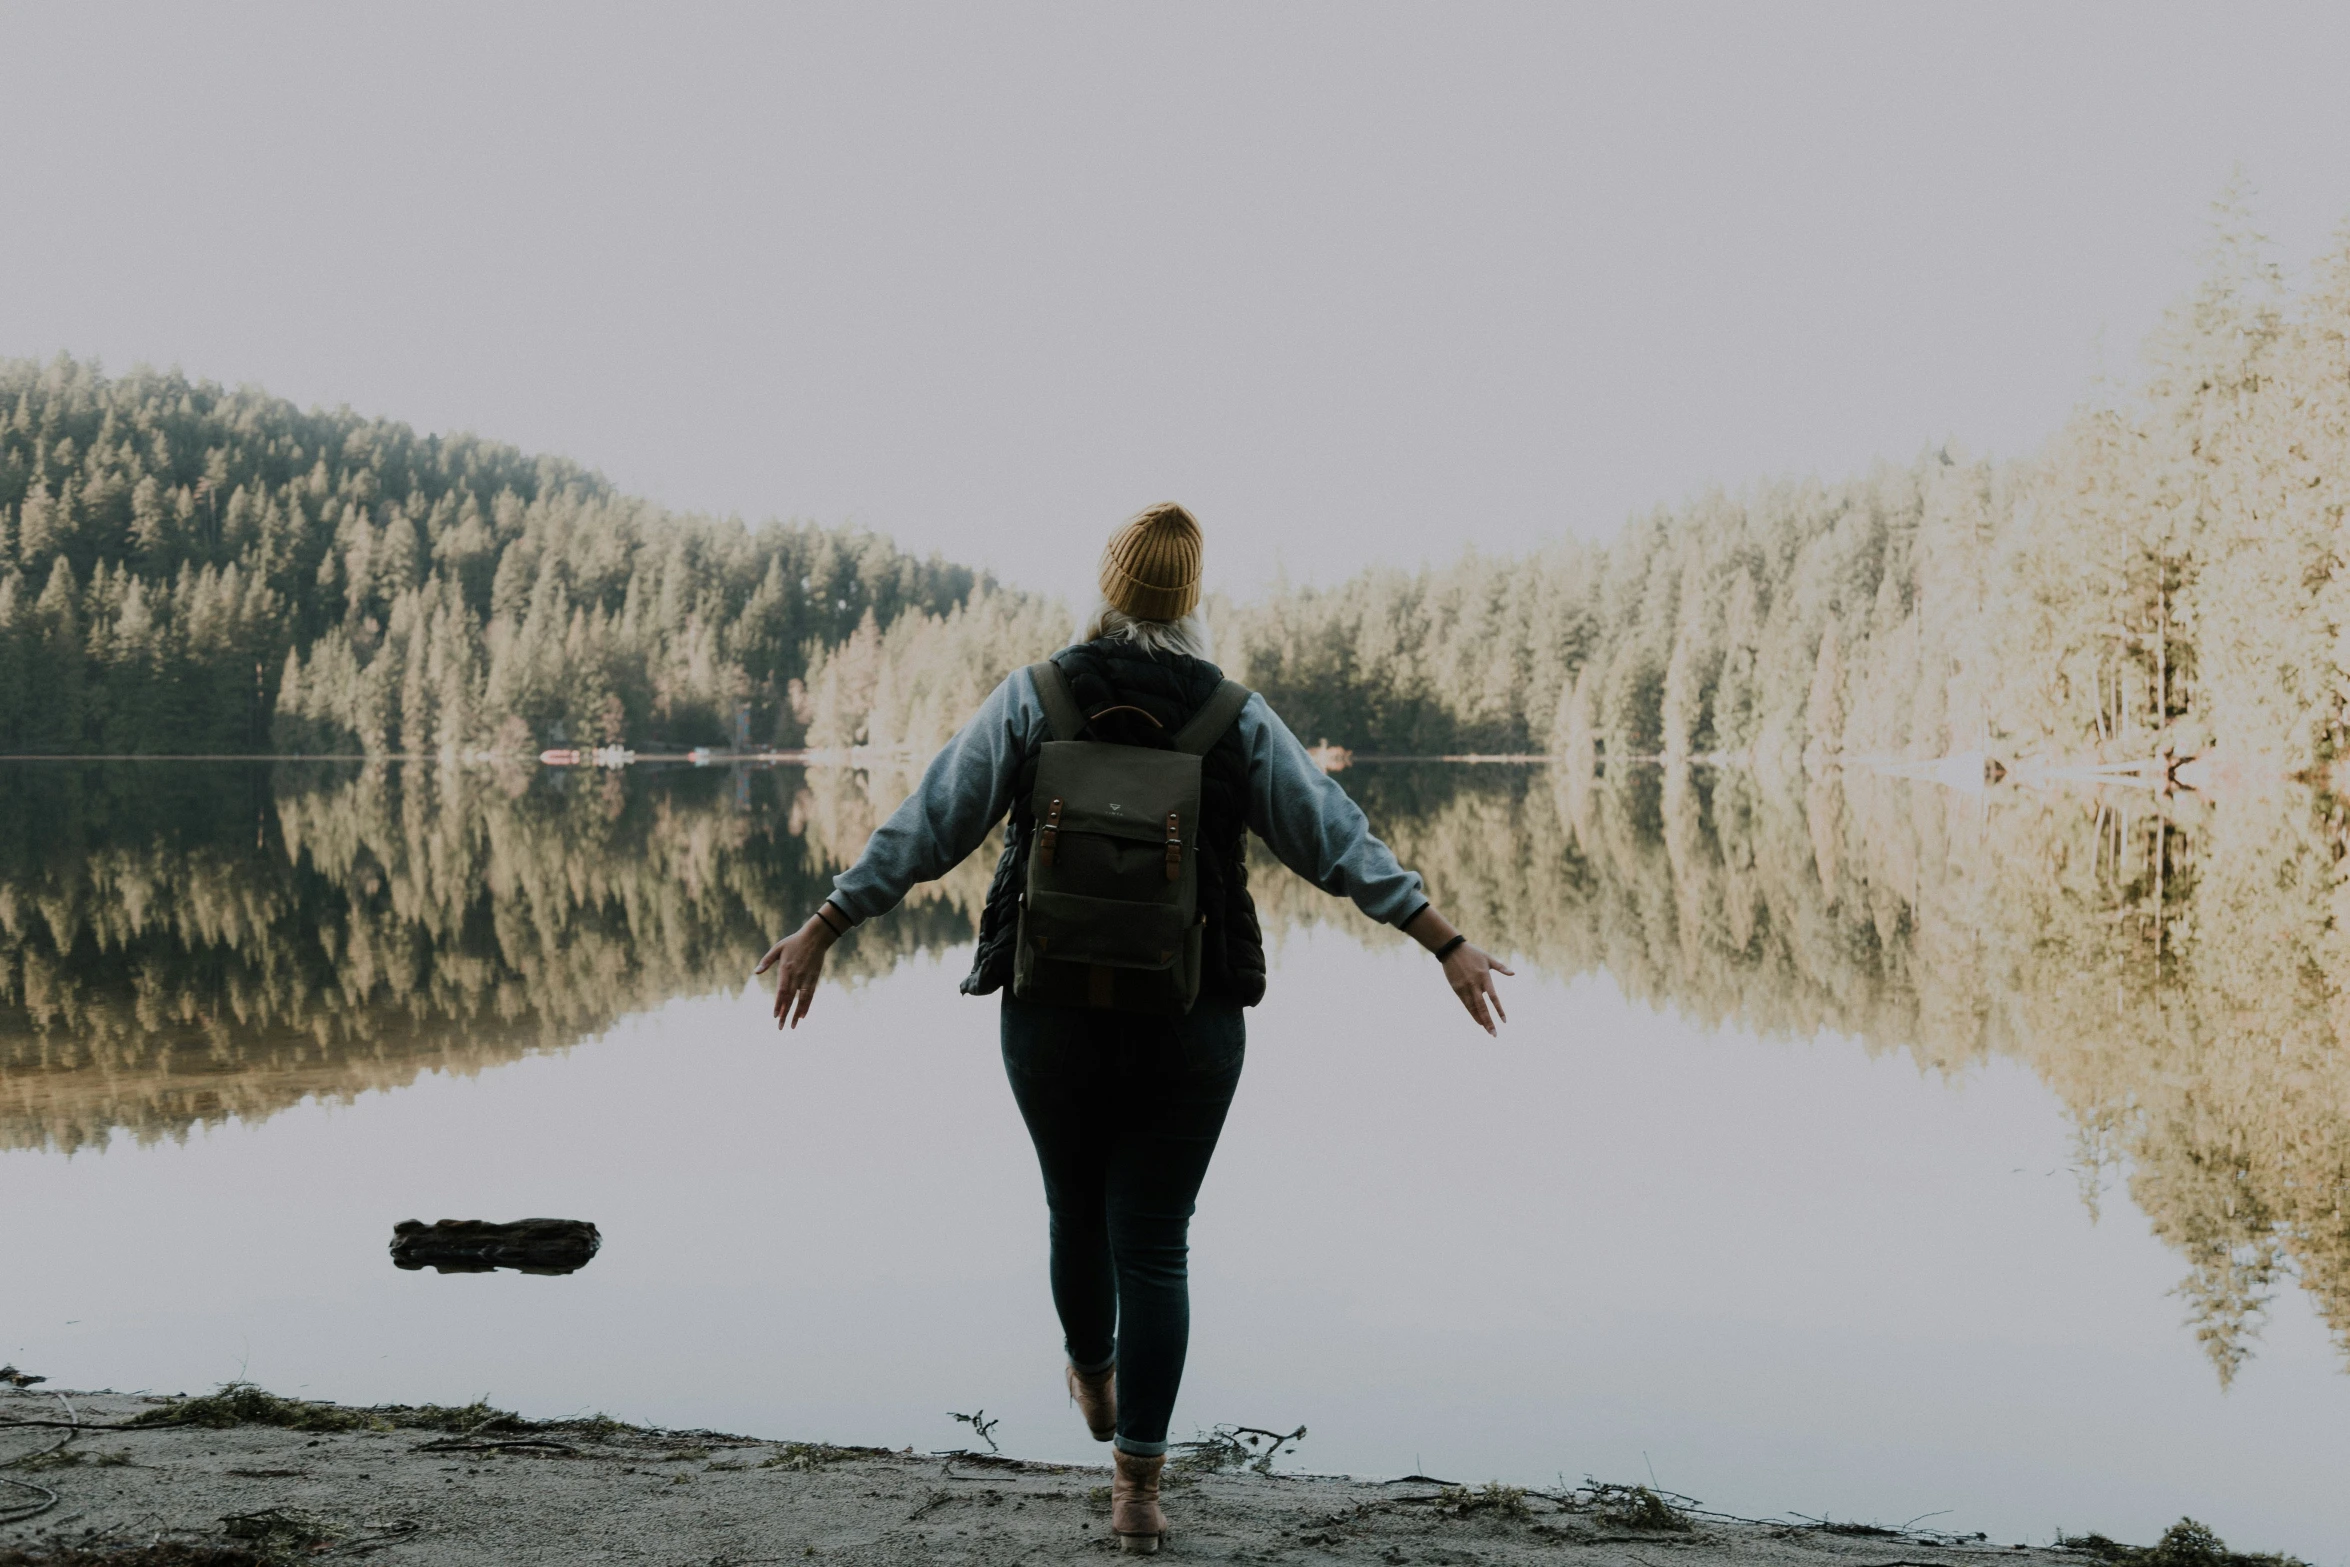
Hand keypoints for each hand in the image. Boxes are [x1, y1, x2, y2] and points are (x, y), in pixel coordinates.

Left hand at [754, 914, 838, 1029]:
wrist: (816, 937)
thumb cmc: (794, 941)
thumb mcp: (778, 948)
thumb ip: (766, 961)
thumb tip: (756, 972)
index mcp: (786, 969)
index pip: (781, 991)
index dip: (778, 1004)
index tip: (774, 1016)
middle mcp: (796, 976)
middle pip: (790, 999)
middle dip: (785, 1014)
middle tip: (780, 1027)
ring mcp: (806, 978)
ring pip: (802, 1000)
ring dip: (797, 1014)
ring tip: (793, 1026)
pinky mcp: (814, 978)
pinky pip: (810, 995)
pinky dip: (807, 1005)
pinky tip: (803, 1015)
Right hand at [1441, 943, 1512, 1035]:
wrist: (1451, 949)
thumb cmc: (1472, 952)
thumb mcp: (1488, 958)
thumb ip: (1500, 967)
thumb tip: (1513, 973)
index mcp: (1484, 977)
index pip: (1493, 997)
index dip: (1499, 1010)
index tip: (1504, 1021)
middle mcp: (1475, 984)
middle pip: (1483, 1007)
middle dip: (1489, 1022)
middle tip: (1494, 1034)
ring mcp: (1465, 988)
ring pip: (1473, 1008)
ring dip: (1481, 1020)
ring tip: (1487, 1031)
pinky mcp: (1457, 989)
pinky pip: (1466, 1004)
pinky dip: (1472, 1014)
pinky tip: (1478, 1021)